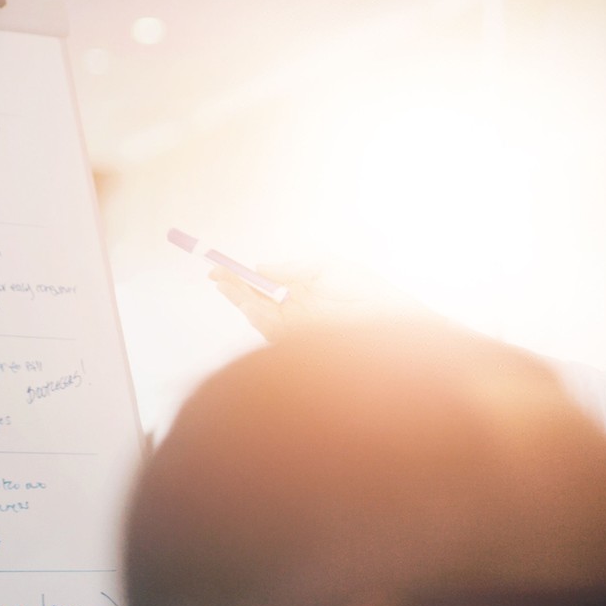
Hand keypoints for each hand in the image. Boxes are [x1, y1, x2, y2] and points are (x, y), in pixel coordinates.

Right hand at [210, 256, 436, 341]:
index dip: (242, 275)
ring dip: (238, 298)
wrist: (391, 321)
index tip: (221, 264)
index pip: (264, 282)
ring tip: (224, 281)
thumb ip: (293, 268)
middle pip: (254, 298)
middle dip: (233, 286)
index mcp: (301, 290)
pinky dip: (255, 314)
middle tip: (214, 272)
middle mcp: (293, 309)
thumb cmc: (367, 291)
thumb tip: (261, 267)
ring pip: (256, 313)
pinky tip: (244, 300)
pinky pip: (269, 328)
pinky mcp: (297, 340)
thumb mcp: (327, 268)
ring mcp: (293, 326)